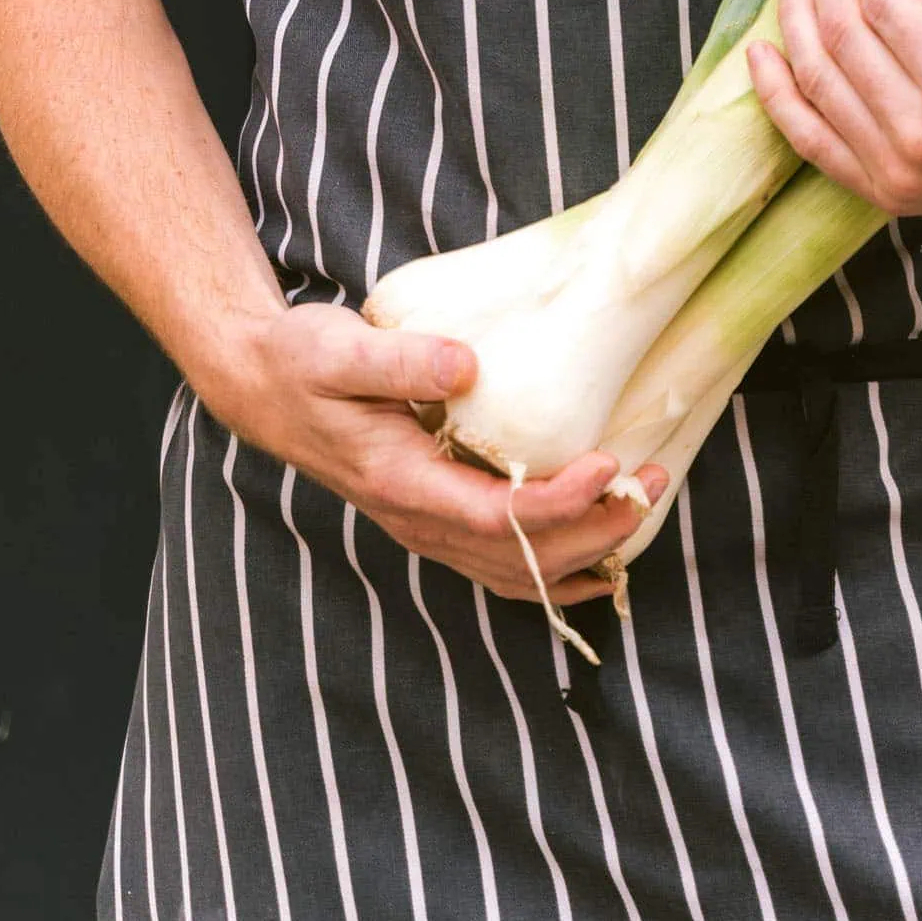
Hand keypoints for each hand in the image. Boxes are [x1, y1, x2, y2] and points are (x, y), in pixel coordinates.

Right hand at [194, 302, 662, 606]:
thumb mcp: (340, 350)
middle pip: (520, 556)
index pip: (494, 517)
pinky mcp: (437, 517)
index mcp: (400, 484)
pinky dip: (558, 568)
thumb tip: (466, 366)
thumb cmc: (304, 362)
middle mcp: (417, 521)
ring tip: (647, 507)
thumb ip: (400, 361)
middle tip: (655, 482)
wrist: (267, 389)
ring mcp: (427, 527)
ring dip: (588, 550)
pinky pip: (504, 564)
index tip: (608, 463)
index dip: (558, 503)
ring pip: (517, 570)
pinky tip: (601, 556)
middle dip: (596, 529)